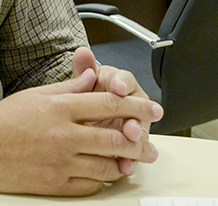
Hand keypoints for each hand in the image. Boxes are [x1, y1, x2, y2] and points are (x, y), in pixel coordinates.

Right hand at [0, 69, 162, 195]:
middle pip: (115, 138)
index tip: (152, 109)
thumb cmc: (3, 120)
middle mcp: (63, 135)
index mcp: (59, 108)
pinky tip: (107, 174)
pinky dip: (103, 180)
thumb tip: (93, 78)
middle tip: (152, 144)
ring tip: (133, 161)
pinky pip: (91, 185)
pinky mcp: (56, 185)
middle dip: (140, 140)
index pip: (108, 104)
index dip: (135, 106)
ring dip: (125, 164)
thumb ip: (68, 87)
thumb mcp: (35, 94)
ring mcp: (60, 162)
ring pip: (108, 166)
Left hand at [71, 47, 156, 174]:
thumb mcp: (81, 84)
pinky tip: (125, 165)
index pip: (125, 80)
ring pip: (139, 133)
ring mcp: (130, 126)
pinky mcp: (127, 147)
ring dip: (137, 140)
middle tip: (130, 124)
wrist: (78, 120)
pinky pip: (132, 154)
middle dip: (135, 116)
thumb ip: (83, 70)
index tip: (117, 87)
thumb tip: (82, 53)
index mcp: (119, 84)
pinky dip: (129, 160)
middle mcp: (129, 104)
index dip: (122, 83)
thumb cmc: (85, 97)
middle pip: (138, 108)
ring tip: (131, 142)